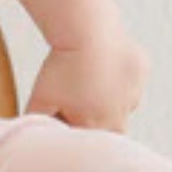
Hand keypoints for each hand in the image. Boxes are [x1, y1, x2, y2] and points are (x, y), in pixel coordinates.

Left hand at [24, 26, 149, 134]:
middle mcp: (121, 116)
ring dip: (108, 97)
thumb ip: (35, 123)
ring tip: (88, 78)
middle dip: (92, 116)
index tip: (62, 112)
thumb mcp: (40, 99)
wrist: (87, 30)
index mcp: (97, 127)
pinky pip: (131, 80)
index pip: (87, 141)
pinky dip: (120, 76)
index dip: (73, 127)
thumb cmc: (62, 66)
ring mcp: (134, 94)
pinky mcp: (142, 73)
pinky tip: (103, 64)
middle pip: (109, 127)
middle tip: (76, 95)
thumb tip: (29, 134)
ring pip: (122, 103)